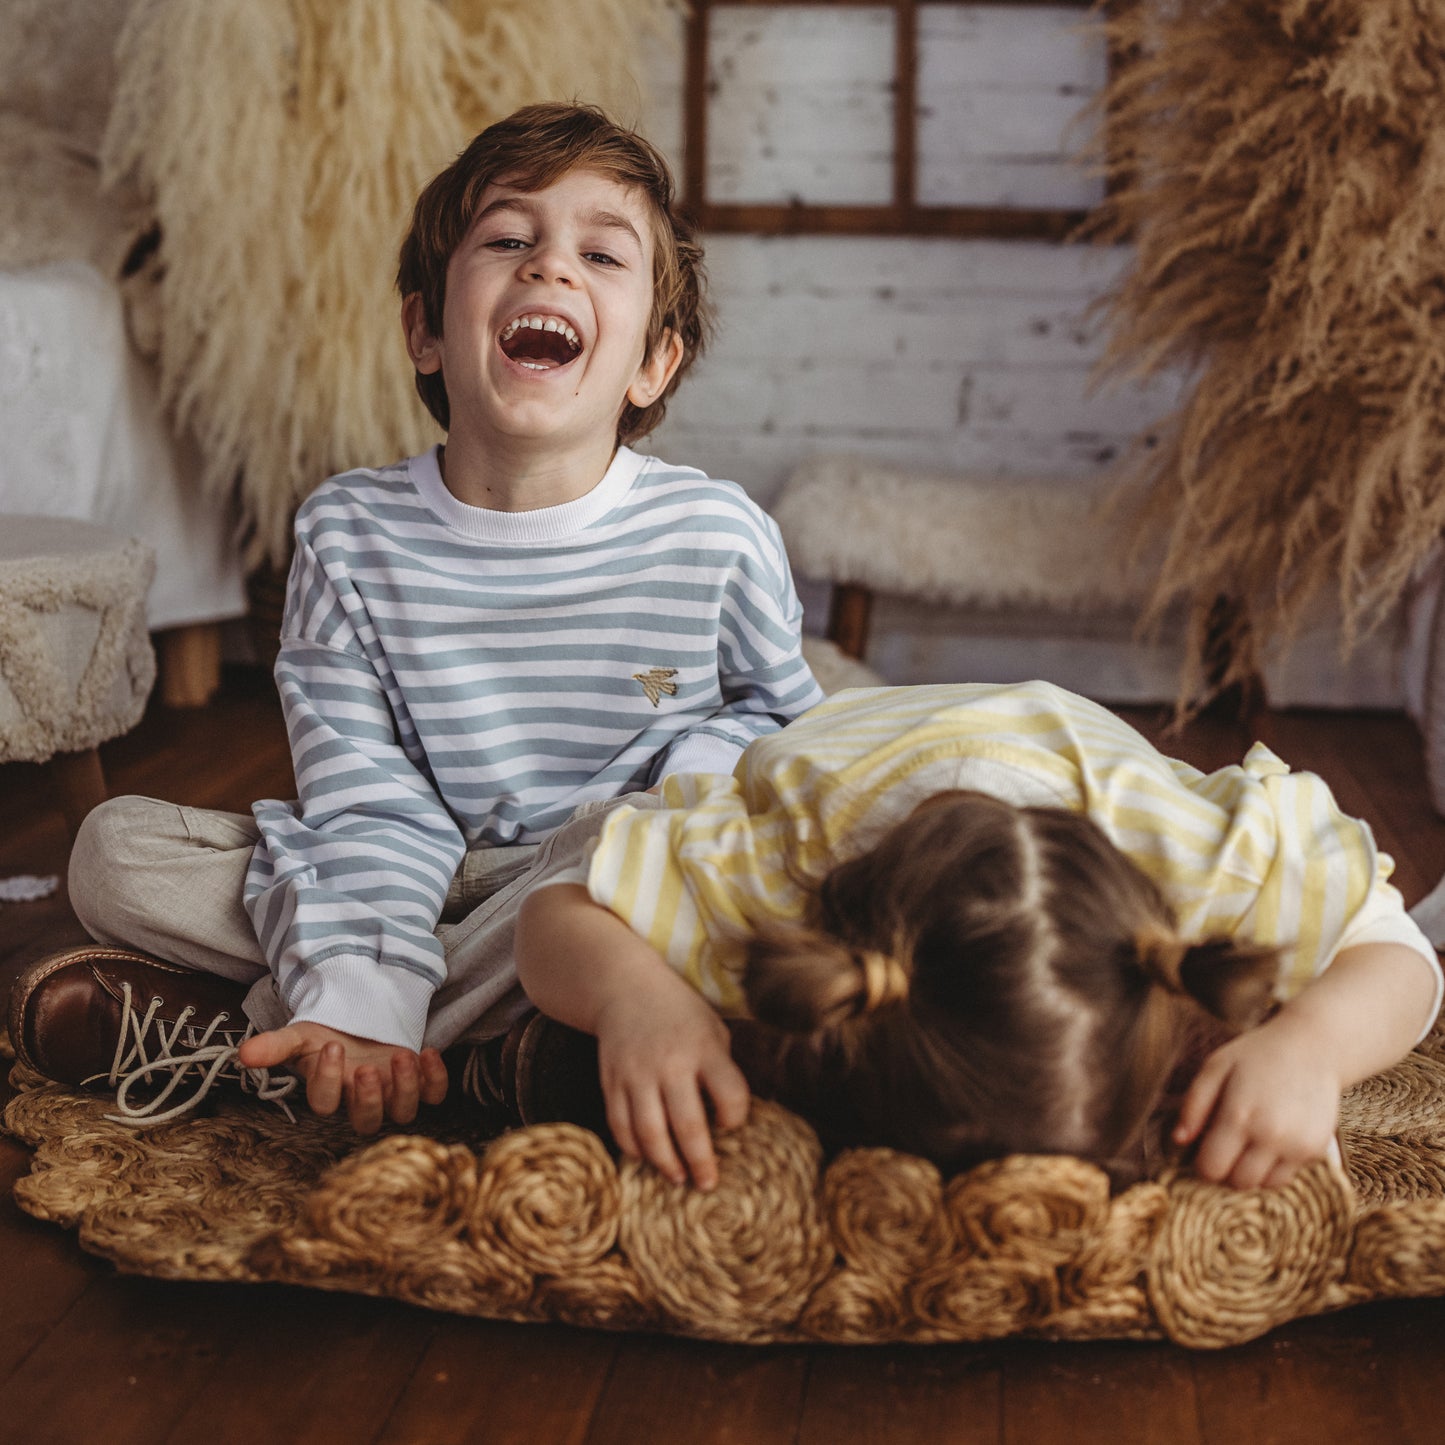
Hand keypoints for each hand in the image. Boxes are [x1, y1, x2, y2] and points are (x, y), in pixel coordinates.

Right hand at [237, 1022, 448, 1132]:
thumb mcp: (301, 1035)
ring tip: (402, 1055)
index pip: (324, 1104)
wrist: (360, 1023)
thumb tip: (243, 1053)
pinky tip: (429, 1053)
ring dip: (405, 1088)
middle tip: (367, 1068)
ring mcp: (392, 1095)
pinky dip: (435, 1080)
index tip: (331, 1046)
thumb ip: (275, 1045)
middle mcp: (361, 1101)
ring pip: (402, 1113)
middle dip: (369, 1099)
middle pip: (366, 1122)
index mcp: (330, 1093)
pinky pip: (433, 1096)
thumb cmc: (327, 1036)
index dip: (327, 1080)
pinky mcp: (419, 1084)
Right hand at [593, 982, 749, 1190]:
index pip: (731, 1096)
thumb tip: (726, 1123)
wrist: (626, 988)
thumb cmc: (680, 1014)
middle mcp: (670, 1063)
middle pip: (688, 1126)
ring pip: (649, 1133)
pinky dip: (633, 1148)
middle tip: (707, 1183)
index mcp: (705, 1048)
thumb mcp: (713, 1031)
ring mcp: (636, 1073)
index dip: (735, 1119)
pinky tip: (647, 1156)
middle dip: (700, 1162)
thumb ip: (721, 1071)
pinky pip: (620, 1125)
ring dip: (665, 1163)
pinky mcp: (611, 1081)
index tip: (731, 1125)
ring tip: (678, 1177)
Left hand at [1173, 1014, 1341, 1189]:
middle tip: (1226, 1146)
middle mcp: (1270, 1136)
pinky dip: (1274, 1167)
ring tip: (1249, 1143)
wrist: (1313, 1048)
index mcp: (1239, 1115)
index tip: (1204, 1149)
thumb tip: (1179, 1140)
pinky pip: (1286, 1176)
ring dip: (1251, 1171)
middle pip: (1238, 1182)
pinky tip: (1270, 1141)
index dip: (1202, 1163)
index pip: (1212, 1168)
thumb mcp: (1215, 1067)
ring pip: (1263, 1185)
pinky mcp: (1316, 1150)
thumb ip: (1193, 1105)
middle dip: (1226, 1169)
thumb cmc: (1257, 1055)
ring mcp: (1297, 1146)